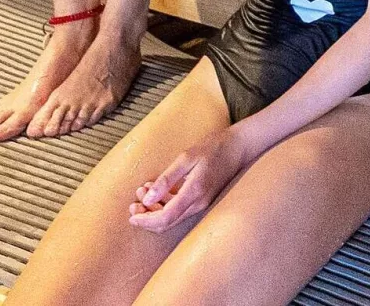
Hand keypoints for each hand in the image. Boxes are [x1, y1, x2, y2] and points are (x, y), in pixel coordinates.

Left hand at [128, 128, 247, 231]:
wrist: (237, 147)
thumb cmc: (212, 148)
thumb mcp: (186, 158)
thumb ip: (166, 179)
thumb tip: (147, 198)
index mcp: (194, 192)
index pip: (165, 218)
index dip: (146, 220)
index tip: (132, 215)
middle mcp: (198, 203)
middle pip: (167, 223)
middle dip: (146, 217)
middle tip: (133, 203)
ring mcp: (202, 204)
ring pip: (172, 218)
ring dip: (154, 210)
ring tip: (142, 192)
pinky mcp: (202, 201)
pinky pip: (179, 211)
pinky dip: (164, 205)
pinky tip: (157, 192)